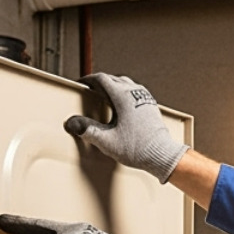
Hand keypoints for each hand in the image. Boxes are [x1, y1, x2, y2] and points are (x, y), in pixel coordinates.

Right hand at [64, 73, 188, 182]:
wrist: (161, 154)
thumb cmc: (138, 148)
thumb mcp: (107, 141)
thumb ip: (87, 130)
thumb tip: (72, 123)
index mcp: (123, 96)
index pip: (101, 79)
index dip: (88, 80)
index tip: (81, 84)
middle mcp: (135, 93)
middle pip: (113, 79)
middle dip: (99, 83)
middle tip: (89, 90)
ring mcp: (144, 97)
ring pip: (124, 83)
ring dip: (112, 86)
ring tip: (103, 96)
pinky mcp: (150, 105)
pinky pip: (134, 92)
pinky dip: (123, 93)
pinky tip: (120, 105)